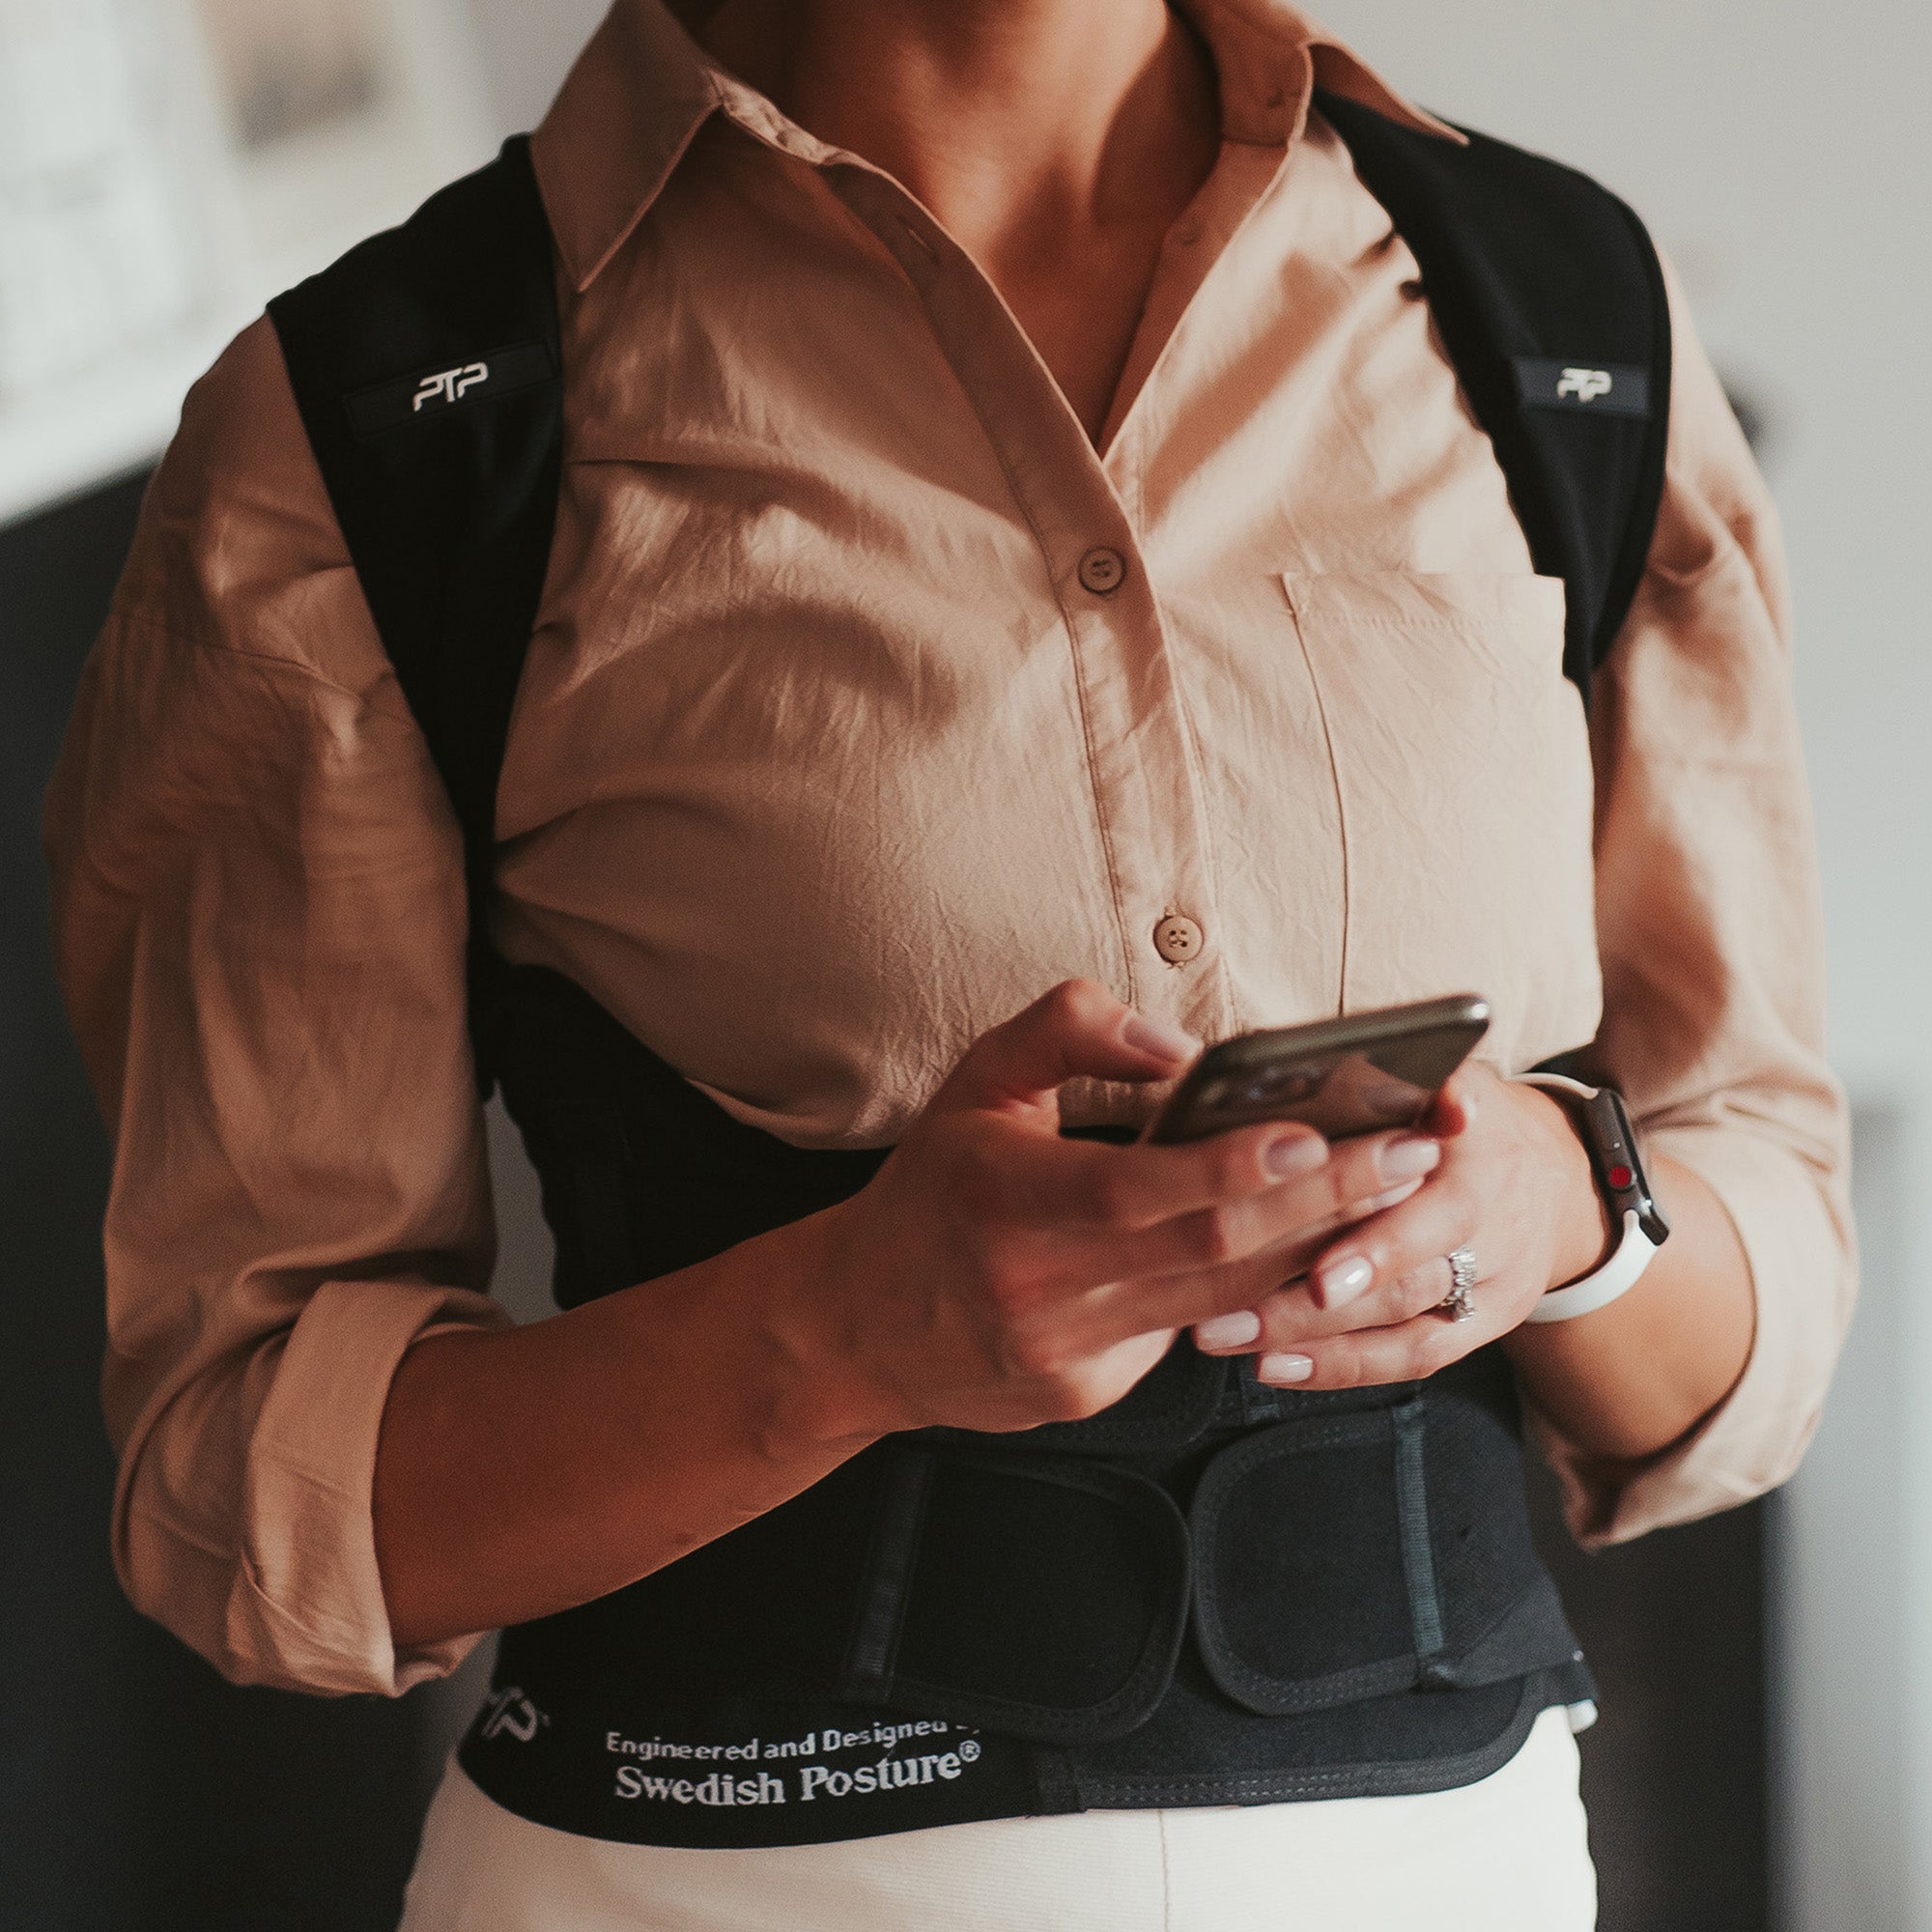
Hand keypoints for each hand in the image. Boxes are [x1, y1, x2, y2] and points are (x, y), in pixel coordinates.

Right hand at [790, 980, 1452, 1439]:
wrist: (858, 1325)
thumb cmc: (932, 1188)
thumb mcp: (974, 1083)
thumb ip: (1067, 1032)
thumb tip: (1182, 1048)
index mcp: (1002, 1198)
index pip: (1134, 1189)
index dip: (1229, 1166)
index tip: (1313, 1131)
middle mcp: (1036, 1286)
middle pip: (1207, 1251)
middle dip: (1324, 1201)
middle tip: (1411, 1154)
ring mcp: (1067, 1352)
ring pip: (1221, 1301)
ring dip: (1318, 1246)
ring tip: (1395, 1192)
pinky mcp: (1089, 1391)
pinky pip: (1189, 1333)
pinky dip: (1255, 1288)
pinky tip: (1313, 1244)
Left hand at [1189, 1064, 1610, 1389]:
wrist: (1553, 1178)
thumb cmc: (1456, 1118)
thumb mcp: (1445, 1075)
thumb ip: (1397, 1077)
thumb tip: (1341, 1070)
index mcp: (1478, 1147)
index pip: (1426, 1181)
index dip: (1371, 1210)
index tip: (1307, 1225)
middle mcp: (1493, 1219)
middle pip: (1415, 1263)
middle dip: (1326, 1292)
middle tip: (1240, 1305)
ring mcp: (1493, 1280)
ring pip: (1406, 1318)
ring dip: (1314, 1334)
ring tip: (1233, 1334)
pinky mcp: (1481, 1326)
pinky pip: (1413, 1357)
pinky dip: (1341, 1367)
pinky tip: (1273, 1366)